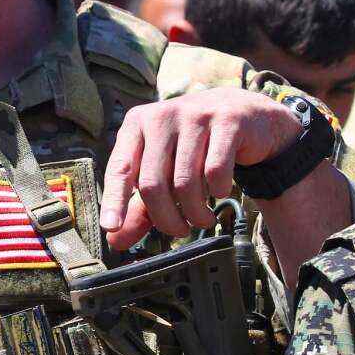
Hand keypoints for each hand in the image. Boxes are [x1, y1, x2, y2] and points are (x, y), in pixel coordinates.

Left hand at [99, 88, 301, 248]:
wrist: (244, 113)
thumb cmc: (192, 146)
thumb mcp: (162, 170)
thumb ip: (139, 206)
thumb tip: (116, 241)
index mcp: (136, 125)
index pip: (119, 168)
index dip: (114, 200)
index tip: (111, 227)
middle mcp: (161, 117)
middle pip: (152, 183)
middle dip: (166, 218)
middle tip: (179, 231)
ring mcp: (194, 116)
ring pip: (184, 182)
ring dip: (195, 212)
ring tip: (202, 219)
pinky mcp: (227, 122)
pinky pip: (216, 170)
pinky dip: (217, 191)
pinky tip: (219, 192)